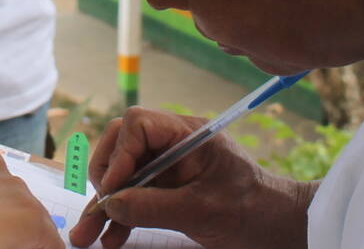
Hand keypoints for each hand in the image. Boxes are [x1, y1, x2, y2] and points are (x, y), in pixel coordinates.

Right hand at [71, 107, 315, 248]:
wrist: (278, 228)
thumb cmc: (251, 211)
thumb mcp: (201, 211)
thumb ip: (153, 207)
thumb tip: (111, 205)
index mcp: (187, 134)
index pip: (138, 125)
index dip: (119, 155)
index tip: (114, 190)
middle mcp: (173, 145)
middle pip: (122, 146)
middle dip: (105, 179)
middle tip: (99, 209)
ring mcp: (169, 167)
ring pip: (124, 176)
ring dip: (105, 206)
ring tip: (86, 236)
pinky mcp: (168, 189)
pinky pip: (135, 197)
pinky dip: (121, 217)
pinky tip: (109, 239)